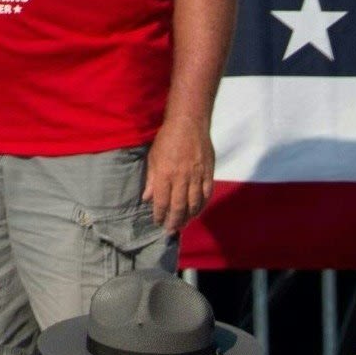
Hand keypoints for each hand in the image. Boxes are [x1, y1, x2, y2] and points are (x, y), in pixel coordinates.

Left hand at [144, 116, 214, 231]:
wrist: (189, 123)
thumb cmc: (167, 139)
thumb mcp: (153, 157)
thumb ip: (152, 179)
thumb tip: (147, 198)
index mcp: (165, 174)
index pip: (161, 201)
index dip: (159, 214)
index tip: (158, 222)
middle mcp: (181, 178)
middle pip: (178, 206)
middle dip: (174, 221)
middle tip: (171, 230)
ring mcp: (196, 177)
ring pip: (193, 203)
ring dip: (188, 216)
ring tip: (184, 224)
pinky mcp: (208, 174)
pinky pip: (205, 194)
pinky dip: (202, 205)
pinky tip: (197, 211)